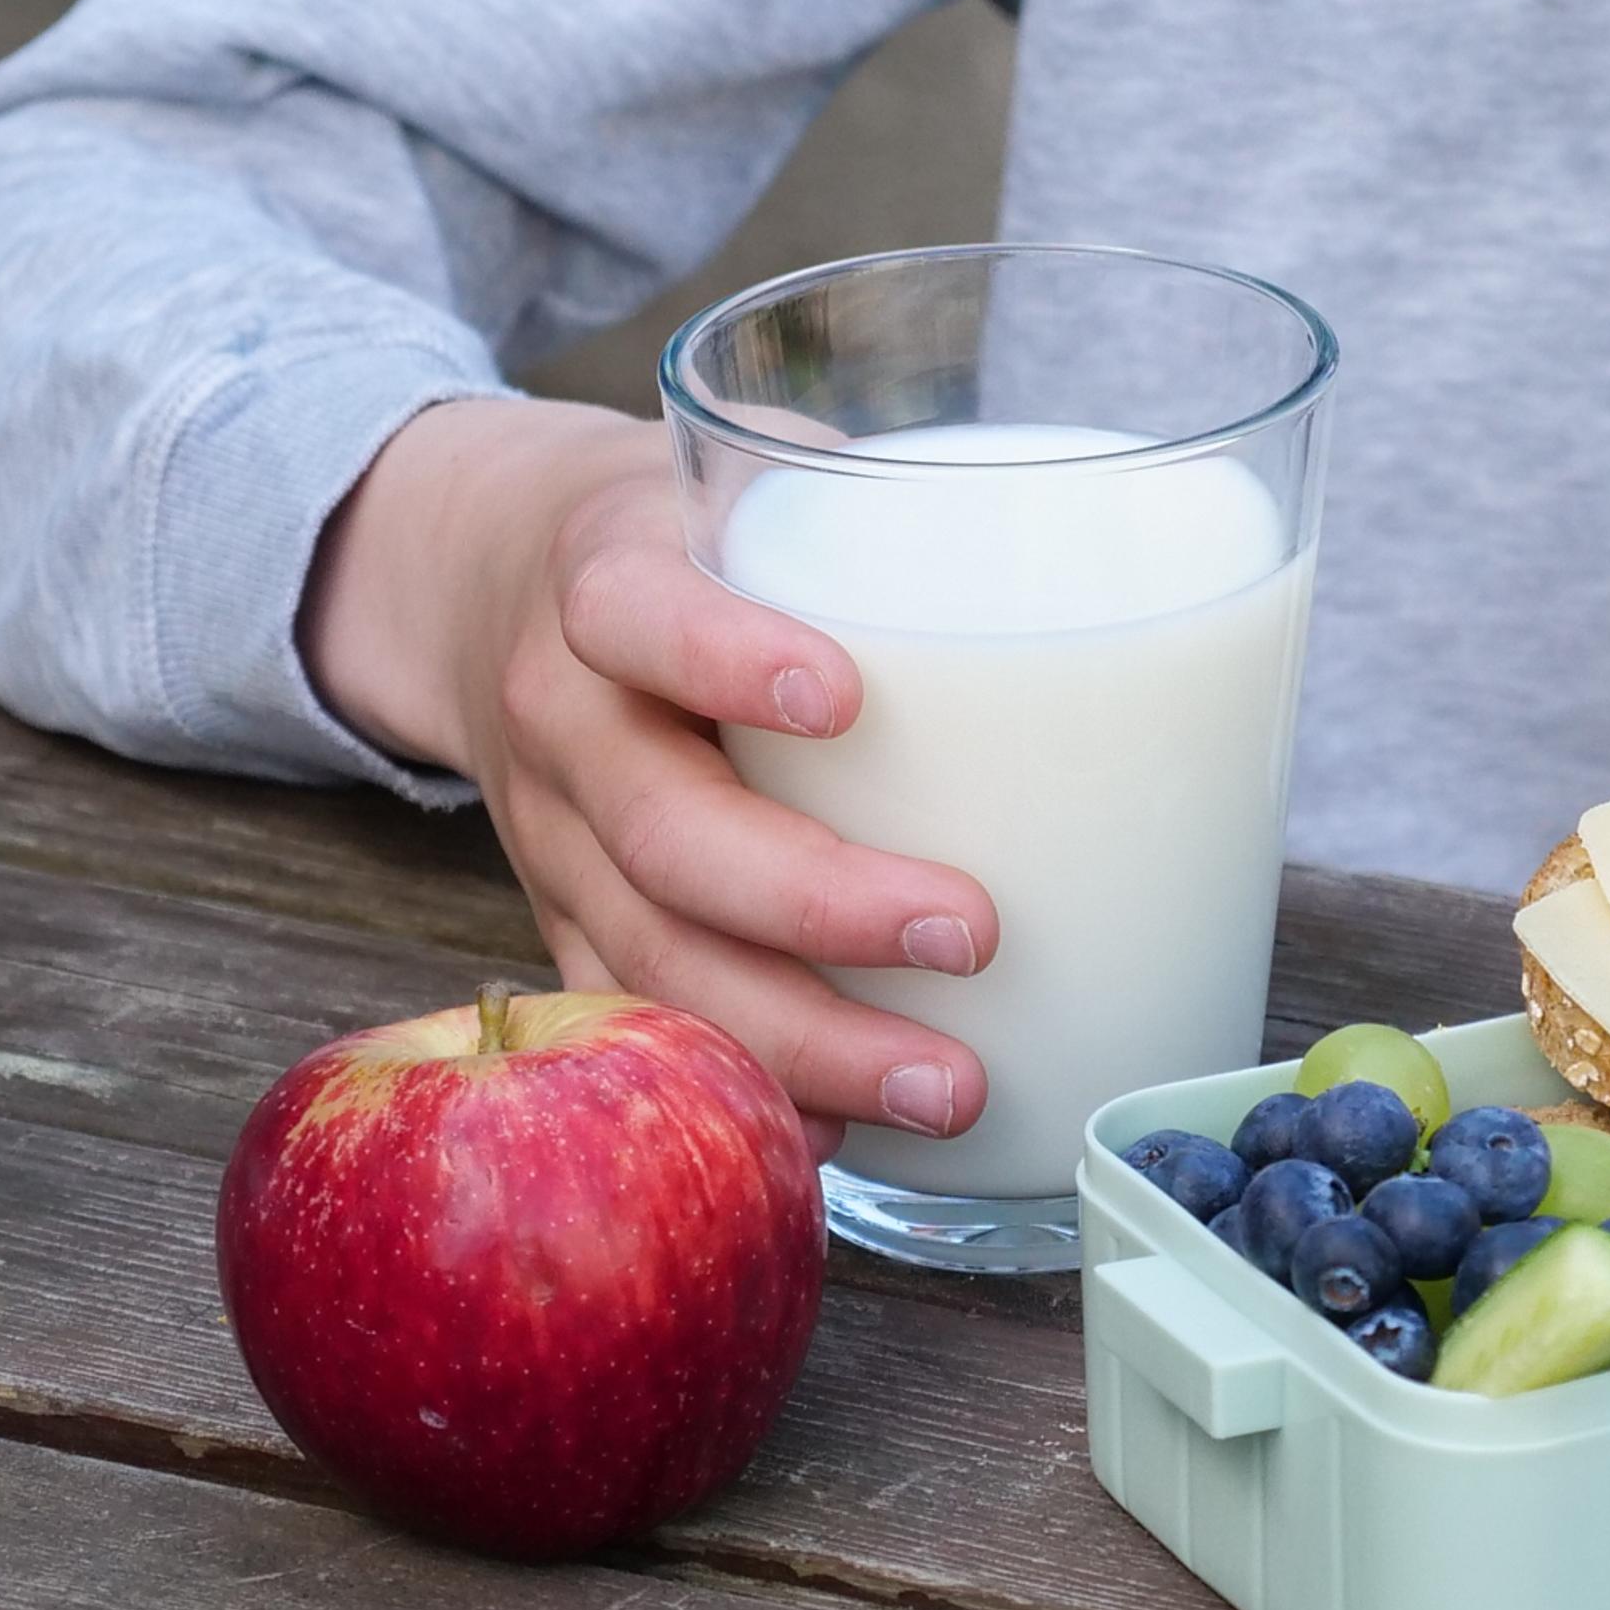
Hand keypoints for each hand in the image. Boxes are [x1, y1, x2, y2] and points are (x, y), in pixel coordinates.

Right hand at [300, 396, 992, 1153]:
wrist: (490, 583)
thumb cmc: (696, 533)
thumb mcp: (761, 473)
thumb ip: (891, 512)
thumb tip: (1118, 561)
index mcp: (606, 577)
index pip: (639, 614)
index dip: (726, 655)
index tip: (844, 690)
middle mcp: (562, 720)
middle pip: (666, 833)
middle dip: (820, 904)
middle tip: (972, 931)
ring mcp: (553, 843)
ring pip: (657, 961)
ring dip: (807, 1041)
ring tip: (951, 1087)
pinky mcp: (569, 927)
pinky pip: (643, 1028)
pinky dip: (748, 1090)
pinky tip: (850, 1137)